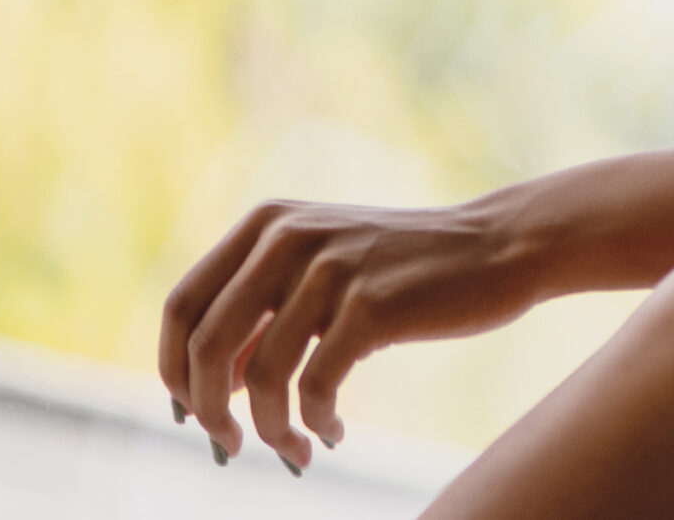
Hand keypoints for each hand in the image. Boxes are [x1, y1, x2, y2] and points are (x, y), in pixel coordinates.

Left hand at [158, 195, 539, 469]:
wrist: (500, 247)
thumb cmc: (408, 270)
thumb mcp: (323, 274)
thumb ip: (263, 316)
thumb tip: (200, 394)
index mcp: (268, 224)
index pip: (180, 306)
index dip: (172, 370)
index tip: (192, 412)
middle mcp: (289, 237)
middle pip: (205, 347)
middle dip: (208, 412)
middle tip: (228, 448)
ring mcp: (331, 268)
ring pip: (260, 377)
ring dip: (270, 430)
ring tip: (293, 450)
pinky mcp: (372, 304)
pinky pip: (317, 387)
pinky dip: (316, 423)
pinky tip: (332, 433)